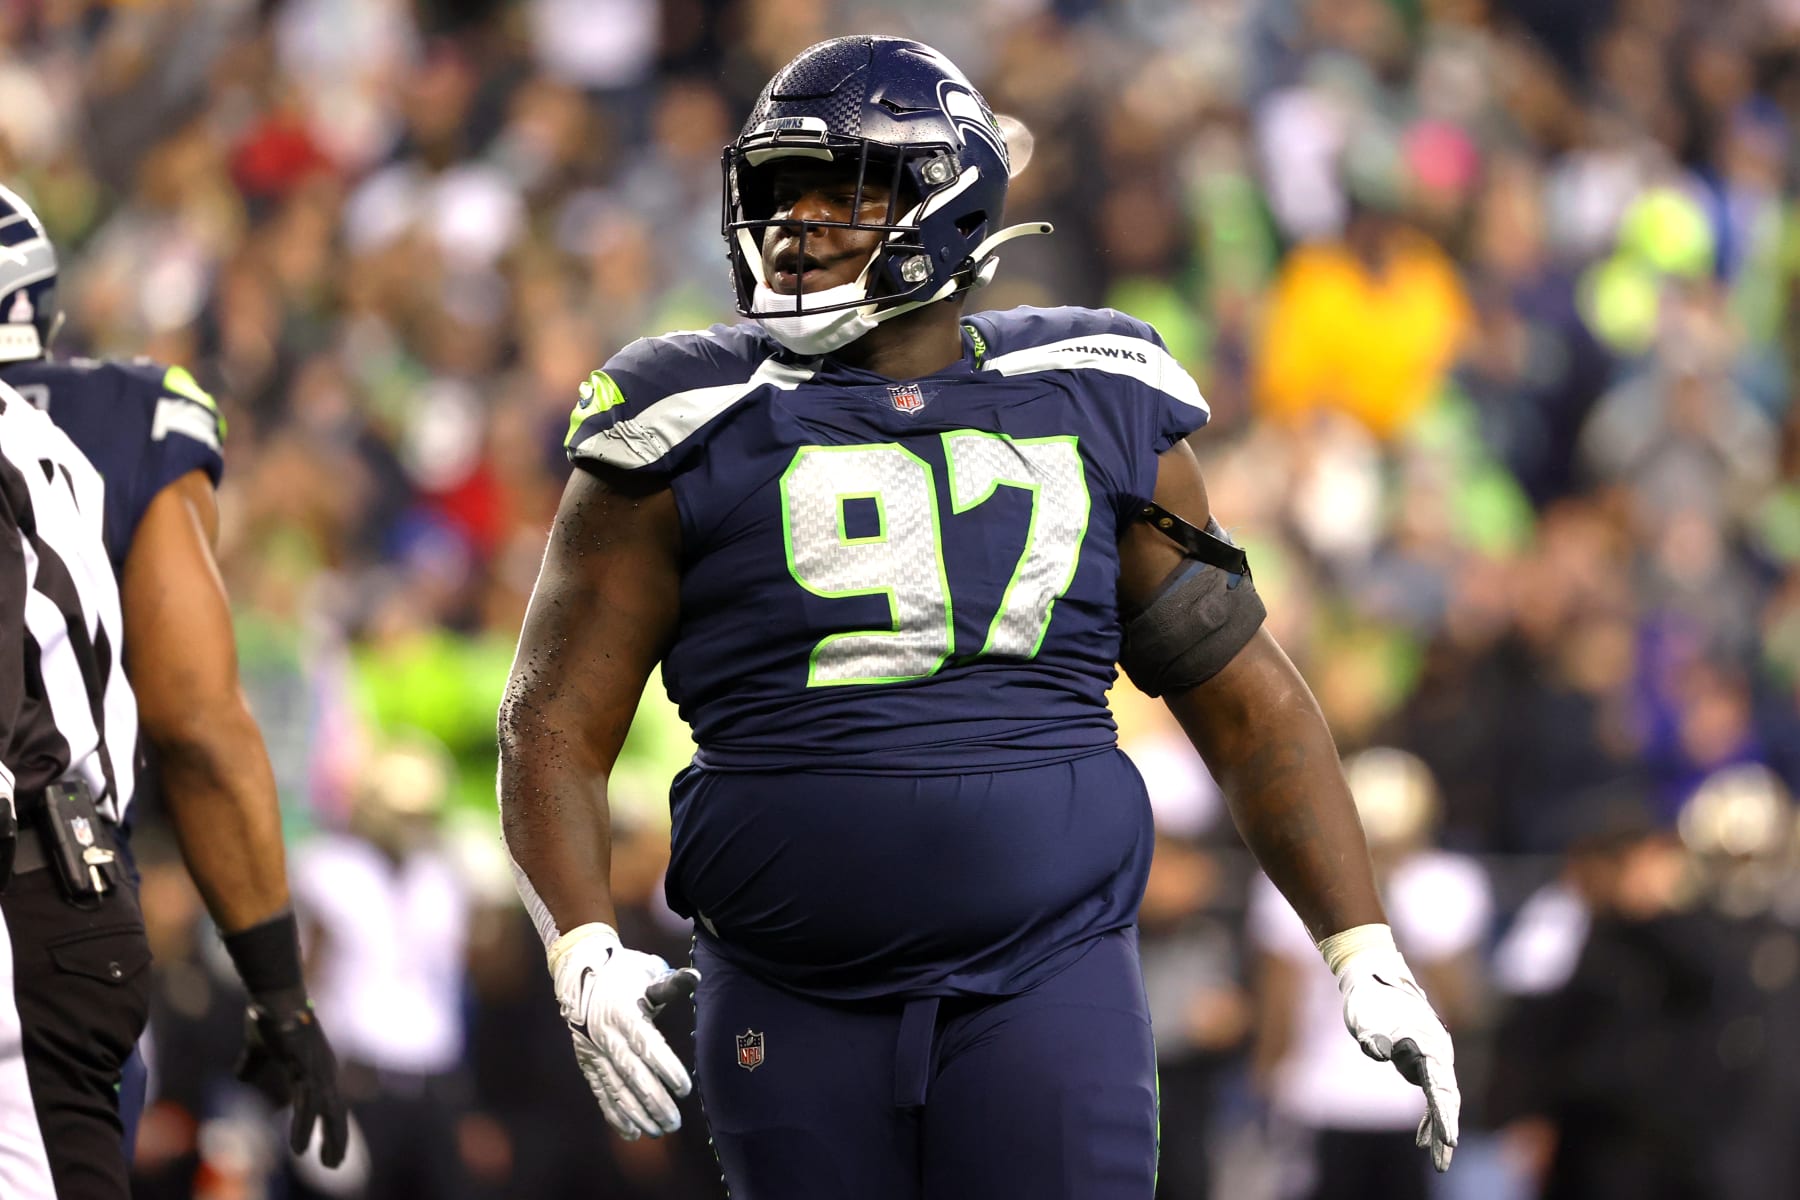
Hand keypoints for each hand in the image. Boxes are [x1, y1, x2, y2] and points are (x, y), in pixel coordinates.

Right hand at [236, 988, 349, 1166]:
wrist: (271, 994)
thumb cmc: (267, 1017)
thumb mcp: (258, 1048)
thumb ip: (251, 1066)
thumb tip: (239, 1078)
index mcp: (316, 1068)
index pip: (328, 1103)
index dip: (331, 1126)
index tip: (332, 1148)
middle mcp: (322, 1070)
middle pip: (335, 1111)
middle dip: (337, 1139)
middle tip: (335, 1165)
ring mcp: (316, 1069)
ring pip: (326, 1113)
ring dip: (328, 1140)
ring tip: (330, 1165)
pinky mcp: (305, 1068)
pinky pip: (307, 1105)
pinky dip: (304, 1129)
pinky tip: (300, 1149)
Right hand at [549, 923, 694, 1139]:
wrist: (579, 971)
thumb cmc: (624, 972)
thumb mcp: (647, 970)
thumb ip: (671, 983)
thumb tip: (695, 977)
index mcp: (624, 1012)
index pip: (646, 1045)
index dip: (665, 1067)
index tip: (685, 1089)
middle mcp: (606, 1035)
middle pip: (631, 1074)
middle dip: (653, 1100)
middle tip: (675, 1123)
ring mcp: (594, 1051)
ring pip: (615, 1088)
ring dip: (636, 1113)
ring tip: (658, 1131)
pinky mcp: (587, 1062)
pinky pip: (601, 1092)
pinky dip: (614, 1114)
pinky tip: (631, 1132)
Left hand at [1337, 950, 1459, 1171]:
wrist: (1372, 975)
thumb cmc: (1369, 997)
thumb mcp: (1365, 1015)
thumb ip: (1373, 1034)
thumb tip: (1379, 1050)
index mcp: (1428, 1043)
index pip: (1439, 1087)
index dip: (1443, 1116)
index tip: (1448, 1139)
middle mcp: (1436, 1052)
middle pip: (1446, 1098)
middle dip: (1445, 1132)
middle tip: (1442, 1162)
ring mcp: (1430, 1056)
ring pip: (1440, 1099)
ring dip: (1438, 1129)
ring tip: (1438, 1161)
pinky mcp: (1419, 1059)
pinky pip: (1429, 1093)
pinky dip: (1427, 1115)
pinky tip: (1421, 1138)